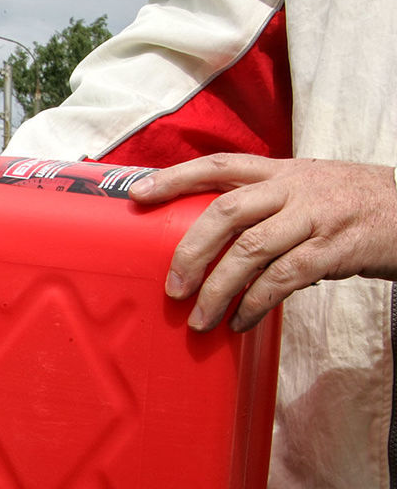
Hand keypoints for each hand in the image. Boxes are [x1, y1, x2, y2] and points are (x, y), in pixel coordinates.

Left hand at [128, 154, 396, 331]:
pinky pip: (283, 279)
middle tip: (171, 289)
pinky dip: (255, 304)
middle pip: (225, 213)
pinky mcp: (335, 248)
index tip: (136, 196)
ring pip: (250, 250)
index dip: (174, 177)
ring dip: (218, 289)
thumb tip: (213, 249)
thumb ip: (264, 210)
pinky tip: (240, 322)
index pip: (218, 165)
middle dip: (190, 252)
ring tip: (199, 320)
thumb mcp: (306, 192)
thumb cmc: (351, 208)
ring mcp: (315, 217)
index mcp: (280, 171)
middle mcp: (293, 188)